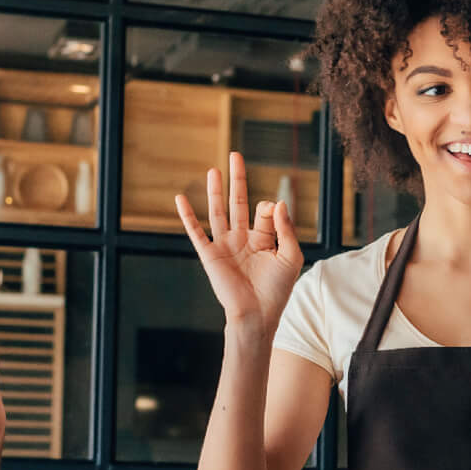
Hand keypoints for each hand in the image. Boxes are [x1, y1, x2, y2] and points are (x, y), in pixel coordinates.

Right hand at [174, 152, 302, 330]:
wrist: (257, 314)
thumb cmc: (277, 290)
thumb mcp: (290, 257)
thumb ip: (286, 230)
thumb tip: (278, 201)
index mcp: (263, 239)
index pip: (264, 212)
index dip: (269, 209)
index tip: (273, 212)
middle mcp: (242, 238)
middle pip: (238, 202)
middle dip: (238, 180)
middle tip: (235, 155)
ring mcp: (225, 245)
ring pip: (218, 211)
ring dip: (215, 191)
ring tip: (214, 170)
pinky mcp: (210, 255)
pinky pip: (196, 231)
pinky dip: (187, 215)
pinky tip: (180, 198)